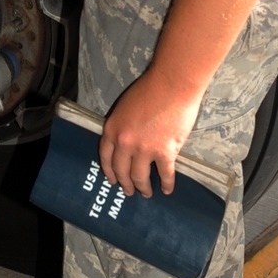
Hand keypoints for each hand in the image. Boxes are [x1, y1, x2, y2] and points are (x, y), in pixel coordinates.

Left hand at [99, 68, 204, 196]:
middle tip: (129, 191)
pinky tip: (167, 190)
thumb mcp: (125, 108)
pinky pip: (165, 174)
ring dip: (143, 188)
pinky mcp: (165, 153)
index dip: (110, 171)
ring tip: (147, 193)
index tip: (113, 181)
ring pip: (140, 177)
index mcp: (112, 129)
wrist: (171, 84)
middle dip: (126, 184)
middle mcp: (125, 143)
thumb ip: (123, 126)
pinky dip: (167, 184)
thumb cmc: (150, 89)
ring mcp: (144, 150)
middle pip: (122, 171)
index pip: (106, 157)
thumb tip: (128, 143)